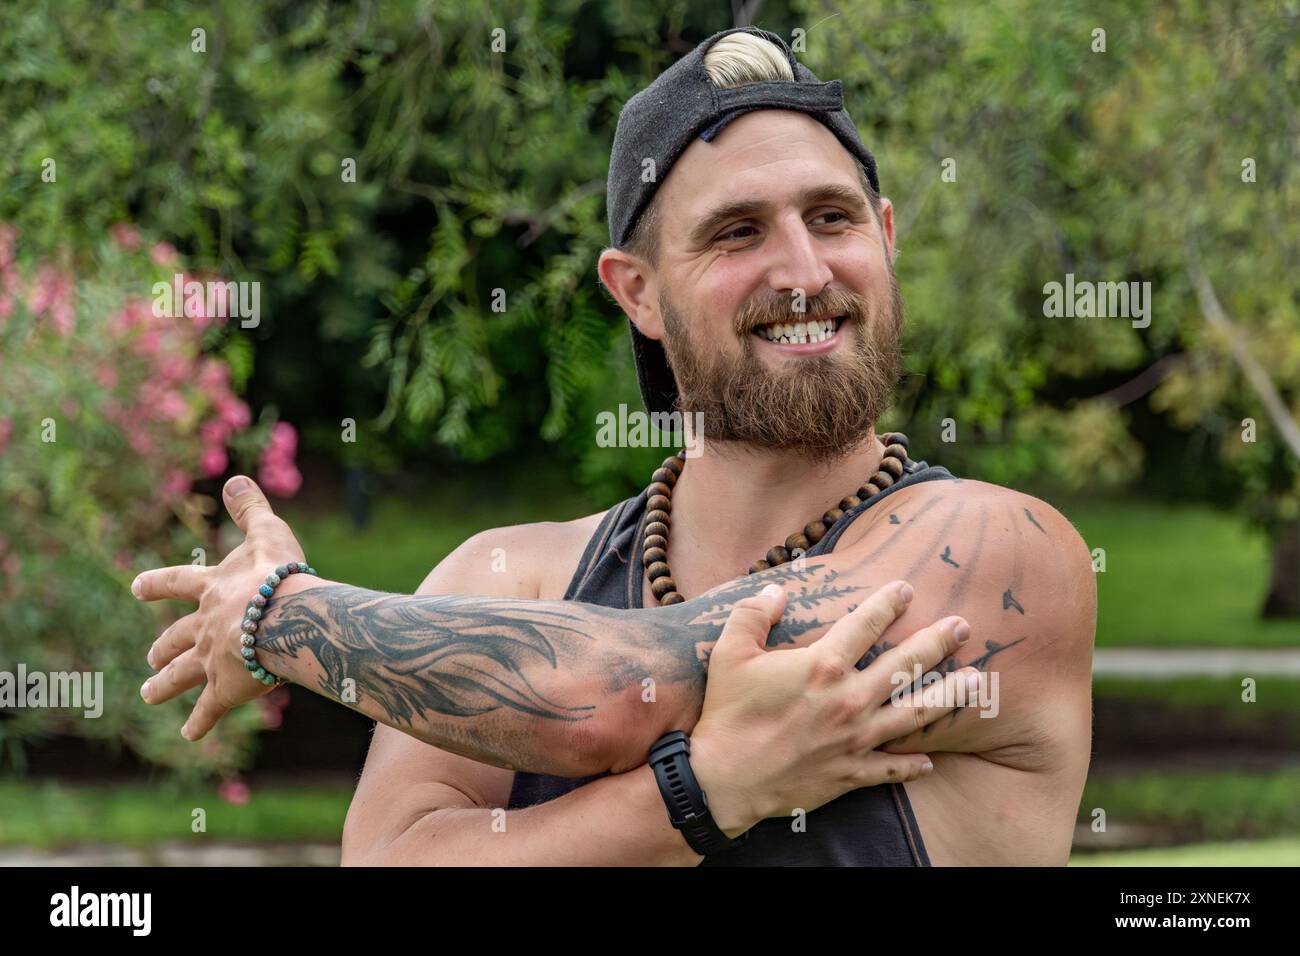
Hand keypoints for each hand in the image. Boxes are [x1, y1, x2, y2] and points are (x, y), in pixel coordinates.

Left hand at [134, 475, 310, 739]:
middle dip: (161, 648)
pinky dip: (200, 721)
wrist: (286, 618)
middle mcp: (203, 626)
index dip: (156, 585)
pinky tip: (190, 735)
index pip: (177, 583)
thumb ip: (250, 508)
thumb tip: (235, 479)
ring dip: (164, 685)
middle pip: (175, 638)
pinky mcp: (227, 688)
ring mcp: (211, 659)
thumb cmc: (280, 574)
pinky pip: (210, 708)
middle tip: (149, 658)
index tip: (135, 588)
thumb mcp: (267, 532)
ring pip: (181, 675)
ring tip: (149, 694)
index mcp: (211, 589)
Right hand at [690, 580, 977, 835]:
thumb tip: (777, 590)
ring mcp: (855, 740)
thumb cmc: (727, 713)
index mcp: (822, 666)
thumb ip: (753, 614)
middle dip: (937, 642)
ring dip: (947, 696)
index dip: (888, 602)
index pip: (865, 624)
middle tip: (962, 626)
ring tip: (974, 681)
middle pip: (906, 665)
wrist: (724, 780)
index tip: (907, 588)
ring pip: (914, 714)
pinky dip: (912, 765)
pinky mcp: (850, 773)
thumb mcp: (729, 652)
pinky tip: (930, 761)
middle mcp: (848, 700)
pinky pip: (891, 768)